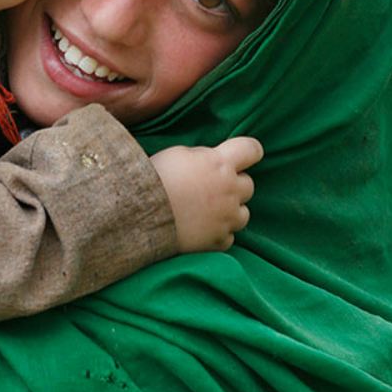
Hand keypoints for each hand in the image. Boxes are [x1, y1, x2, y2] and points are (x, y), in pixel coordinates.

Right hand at [151, 136, 262, 251]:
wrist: (140, 214)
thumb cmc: (155, 177)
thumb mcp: (178, 153)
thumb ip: (202, 156)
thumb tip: (211, 160)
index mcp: (220, 163)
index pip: (252, 150)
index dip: (249, 151)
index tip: (243, 156)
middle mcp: (229, 190)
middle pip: (248, 185)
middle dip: (233, 184)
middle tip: (210, 187)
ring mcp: (226, 218)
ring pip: (243, 214)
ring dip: (230, 211)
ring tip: (206, 211)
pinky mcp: (217, 241)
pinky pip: (228, 237)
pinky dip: (217, 234)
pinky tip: (200, 229)